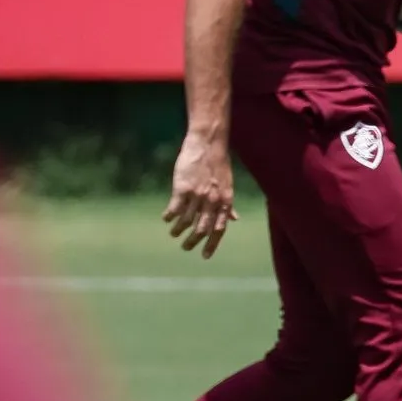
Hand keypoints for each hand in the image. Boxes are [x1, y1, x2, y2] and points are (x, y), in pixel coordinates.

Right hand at [164, 131, 235, 258]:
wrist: (208, 144)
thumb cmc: (219, 164)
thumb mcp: (229, 185)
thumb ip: (229, 204)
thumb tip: (235, 219)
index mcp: (226, 201)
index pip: (220, 229)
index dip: (212, 244)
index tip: (205, 256)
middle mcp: (213, 201)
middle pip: (202, 229)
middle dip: (193, 241)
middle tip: (185, 247)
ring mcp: (198, 195)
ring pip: (186, 221)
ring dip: (178, 230)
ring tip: (173, 233)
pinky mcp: (183, 188)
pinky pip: (174, 209)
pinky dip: (169, 216)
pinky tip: (166, 219)